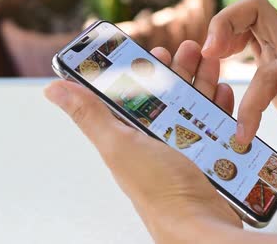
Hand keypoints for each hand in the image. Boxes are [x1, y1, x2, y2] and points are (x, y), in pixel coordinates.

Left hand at [45, 41, 241, 242]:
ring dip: (201, 82)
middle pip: (165, 97)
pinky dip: (218, 108)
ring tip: (210, 62)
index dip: (140, 70)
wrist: (202, 228)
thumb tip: (54, 89)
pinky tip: (223, 95)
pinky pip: (213, 126)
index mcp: (128, 136)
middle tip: (189, 50)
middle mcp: (154, 142)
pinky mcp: (207, 158)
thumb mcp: (119, 145)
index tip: (152, 51)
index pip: (131, 94)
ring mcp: (182, 149)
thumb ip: (90, 115)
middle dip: (178, 71)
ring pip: (191, 107)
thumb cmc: (160, 192)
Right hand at [202, 0, 276, 164]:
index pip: (269, 70)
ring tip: (208, 57)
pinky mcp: (275, 62)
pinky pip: (245, 38)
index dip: (252, 98)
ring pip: (247, 19)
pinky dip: (227, 44)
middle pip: (254, 9)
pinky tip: (219, 62)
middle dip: (225, 24)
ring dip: (223, 31)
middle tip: (208, 55)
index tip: (245, 129)